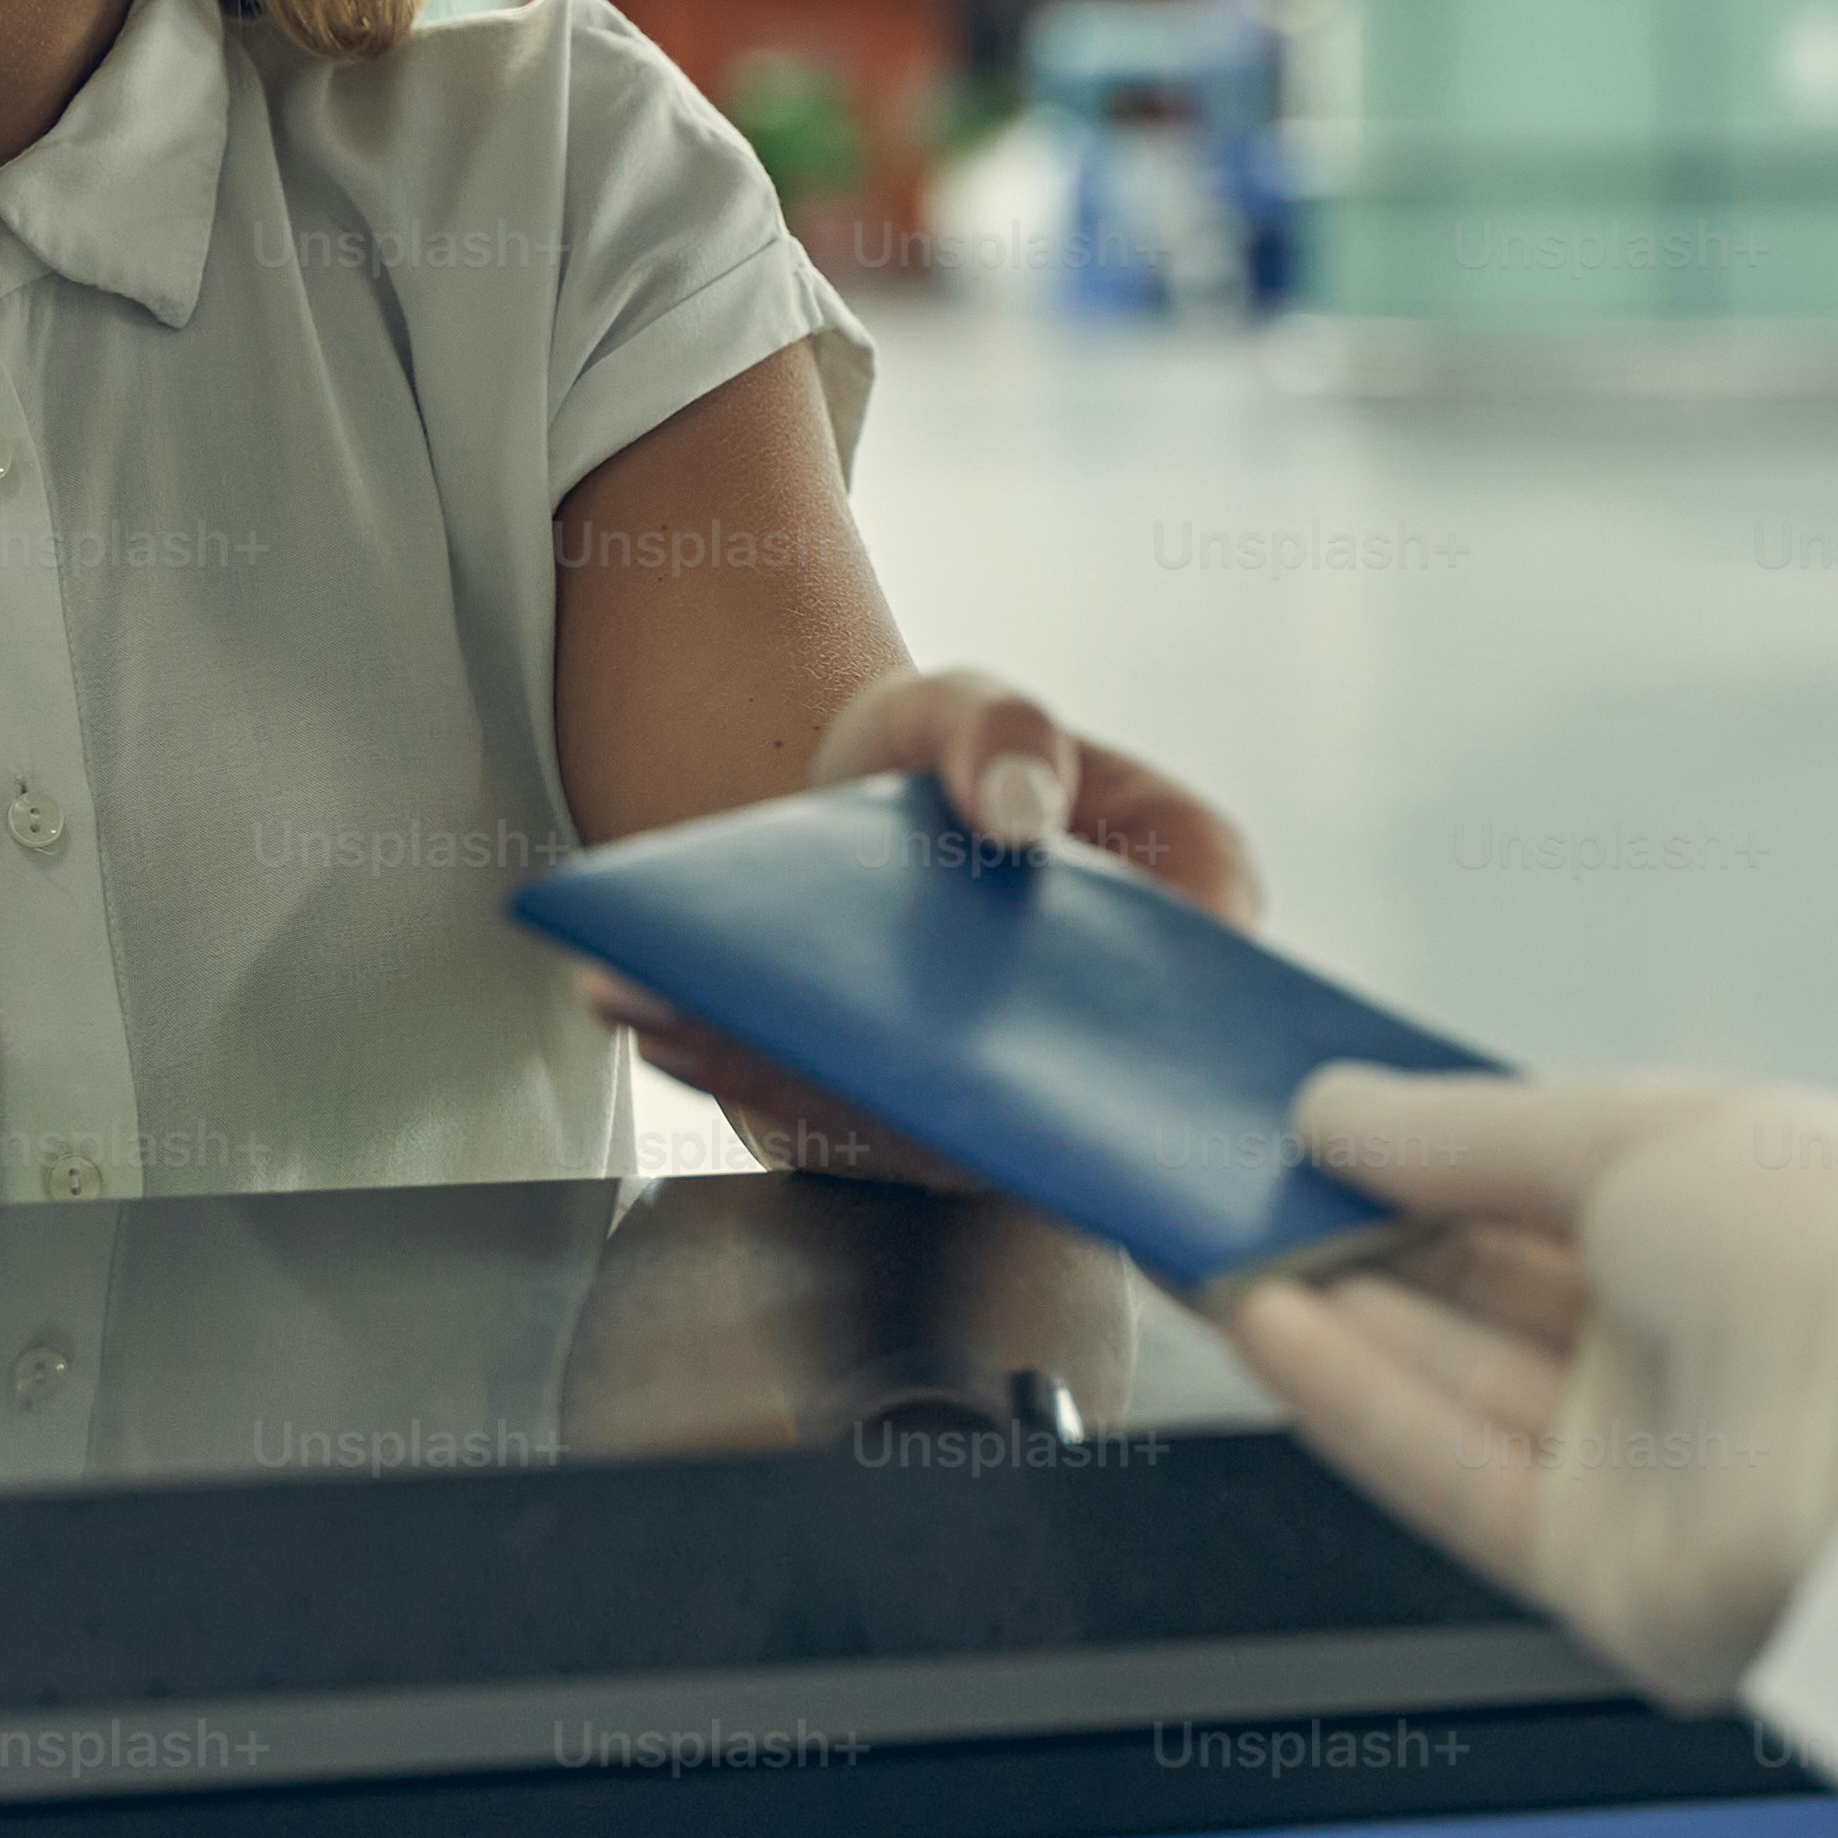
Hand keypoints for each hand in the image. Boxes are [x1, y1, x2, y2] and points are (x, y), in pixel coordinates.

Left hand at [581, 662, 1265, 1192]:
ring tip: (675, 1005)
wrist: (847, 819)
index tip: (1011, 1016)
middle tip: (808, 1031)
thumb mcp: (966, 706)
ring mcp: (998, 1106)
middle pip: (1033, 1098)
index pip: (1184, 1010)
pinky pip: (825, 1124)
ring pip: (909, 1123)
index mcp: (1177, 927)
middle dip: (912, 1072)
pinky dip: (732, 1069)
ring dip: (783, 1072)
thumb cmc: (939, 764)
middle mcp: (1097, 1049)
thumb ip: (1004, 731)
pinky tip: (653, 1013)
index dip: (1125, 1039)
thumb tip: (1018, 809)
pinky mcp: (900, 1132)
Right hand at [1218, 1070, 1837, 1707]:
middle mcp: (1689, 1344)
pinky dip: (1347, 1397)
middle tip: (1231, 1176)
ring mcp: (1642, 1462)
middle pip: (1482, 1284)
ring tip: (1211, 1238)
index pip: (1541, 1183)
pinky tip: (1259, 1322)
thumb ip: (1469, 1133)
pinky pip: (1446, 1470)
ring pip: (1449, 1377)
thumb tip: (1336, 1109)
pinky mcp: (1597, 1569)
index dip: (1422, 1151)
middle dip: (1355, 1228)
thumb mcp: (1642, 1130)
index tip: (1310, 1117)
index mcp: (1732, 1216)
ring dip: (1327, 1308)